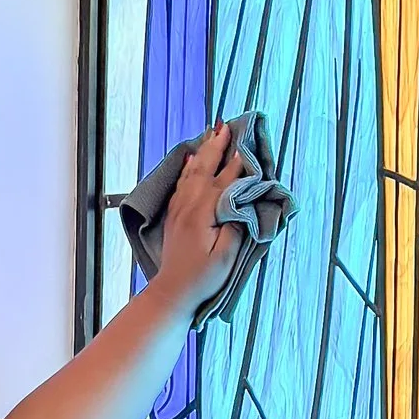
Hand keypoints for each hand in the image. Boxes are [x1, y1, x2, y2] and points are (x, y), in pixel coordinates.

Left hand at [154, 123, 252, 313]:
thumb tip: (241, 203)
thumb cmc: (203, 278)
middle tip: (227, 126)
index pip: (223, 183)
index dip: (236, 165)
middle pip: (203, 169)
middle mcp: (187, 206)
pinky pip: (182, 183)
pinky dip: (189, 167)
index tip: (246, 146)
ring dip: (203, 152)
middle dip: (216, 147)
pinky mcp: (174, 215)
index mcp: (202, 214)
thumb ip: (234, 226)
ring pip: (191, 172)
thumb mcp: (225, 256)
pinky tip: (191, 159)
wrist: (172, 292)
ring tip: (212, 134)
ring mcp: (178, 209)